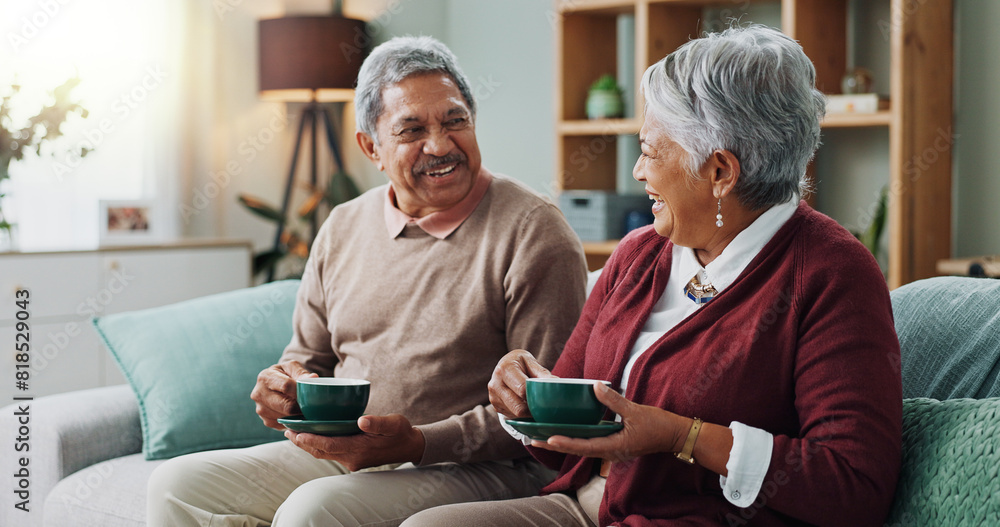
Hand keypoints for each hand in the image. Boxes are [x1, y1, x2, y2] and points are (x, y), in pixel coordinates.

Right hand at [251, 361, 316, 429]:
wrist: (275, 385)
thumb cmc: (286, 374)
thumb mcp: (293, 367)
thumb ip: (302, 373)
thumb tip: (312, 378)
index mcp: (265, 377)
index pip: (286, 386)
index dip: (301, 392)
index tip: (312, 395)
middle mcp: (259, 394)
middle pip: (286, 406)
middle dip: (301, 406)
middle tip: (312, 406)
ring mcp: (260, 409)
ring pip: (286, 417)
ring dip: (298, 415)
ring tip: (303, 408)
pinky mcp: (266, 421)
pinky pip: (284, 424)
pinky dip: (293, 420)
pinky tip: (296, 413)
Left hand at [284, 414, 425, 470]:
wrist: (410, 447)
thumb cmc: (401, 432)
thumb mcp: (394, 423)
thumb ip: (378, 422)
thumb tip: (361, 420)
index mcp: (360, 449)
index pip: (329, 445)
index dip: (311, 439)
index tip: (296, 432)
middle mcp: (352, 458)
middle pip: (321, 451)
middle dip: (302, 442)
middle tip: (287, 430)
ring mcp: (352, 461)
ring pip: (323, 454)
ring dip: (307, 445)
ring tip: (292, 434)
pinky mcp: (352, 459)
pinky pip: (330, 453)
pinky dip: (317, 445)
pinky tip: (311, 436)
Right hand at [488, 349, 555, 418]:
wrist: (503, 365)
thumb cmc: (520, 363)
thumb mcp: (530, 362)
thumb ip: (542, 373)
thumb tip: (557, 383)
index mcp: (505, 369)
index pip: (522, 389)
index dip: (536, 396)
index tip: (547, 399)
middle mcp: (495, 384)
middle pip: (519, 407)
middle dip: (533, 408)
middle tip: (544, 407)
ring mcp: (493, 397)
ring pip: (516, 414)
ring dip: (528, 413)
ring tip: (535, 405)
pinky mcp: (495, 405)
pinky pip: (512, 415)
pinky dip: (521, 413)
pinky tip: (525, 404)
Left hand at [532, 382, 689, 462]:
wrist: (675, 435)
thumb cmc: (658, 425)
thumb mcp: (635, 410)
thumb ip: (613, 400)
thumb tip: (595, 386)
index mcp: (615, 446)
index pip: (585, 446)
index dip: (566, 443)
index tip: (549, 440)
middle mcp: (610, 451)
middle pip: (578, 450)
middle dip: (556, 446)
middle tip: (533, 441)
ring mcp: (612, 450)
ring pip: (583, 448)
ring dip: (563, 443)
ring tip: (542, 438)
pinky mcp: (614, 445)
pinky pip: (591, 444)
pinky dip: (576, 439)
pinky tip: (567, 433)